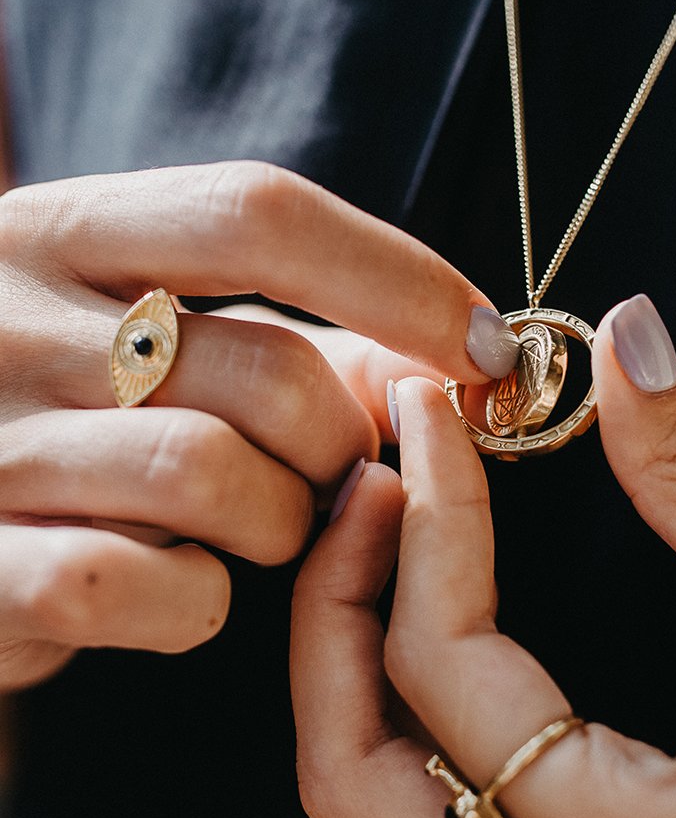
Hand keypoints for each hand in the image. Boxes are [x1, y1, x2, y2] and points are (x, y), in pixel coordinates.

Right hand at [0, 161, 517, 690]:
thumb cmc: (70, 418)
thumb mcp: (160, 341)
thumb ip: (298, 340)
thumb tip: (445, 358)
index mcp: (60, 231)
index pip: (261, 214)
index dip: (402, 278)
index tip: (486, 344)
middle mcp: (4, 319)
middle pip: (269, 371)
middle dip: (346, 445)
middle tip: (339, 476)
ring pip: (214, 475)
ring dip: (281, 523)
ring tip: (259, 529)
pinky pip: (139, 584)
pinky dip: (197, 603)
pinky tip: (182, 592)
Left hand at [292, 295, 675, 817]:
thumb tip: (626, 350)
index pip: (442, 664)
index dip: (427, 515)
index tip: (429, 413)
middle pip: (350, 776)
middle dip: (331, 618)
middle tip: (369, 491)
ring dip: (355, 686)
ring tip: (386, 557)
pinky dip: (410, 749)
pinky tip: (443, 670)